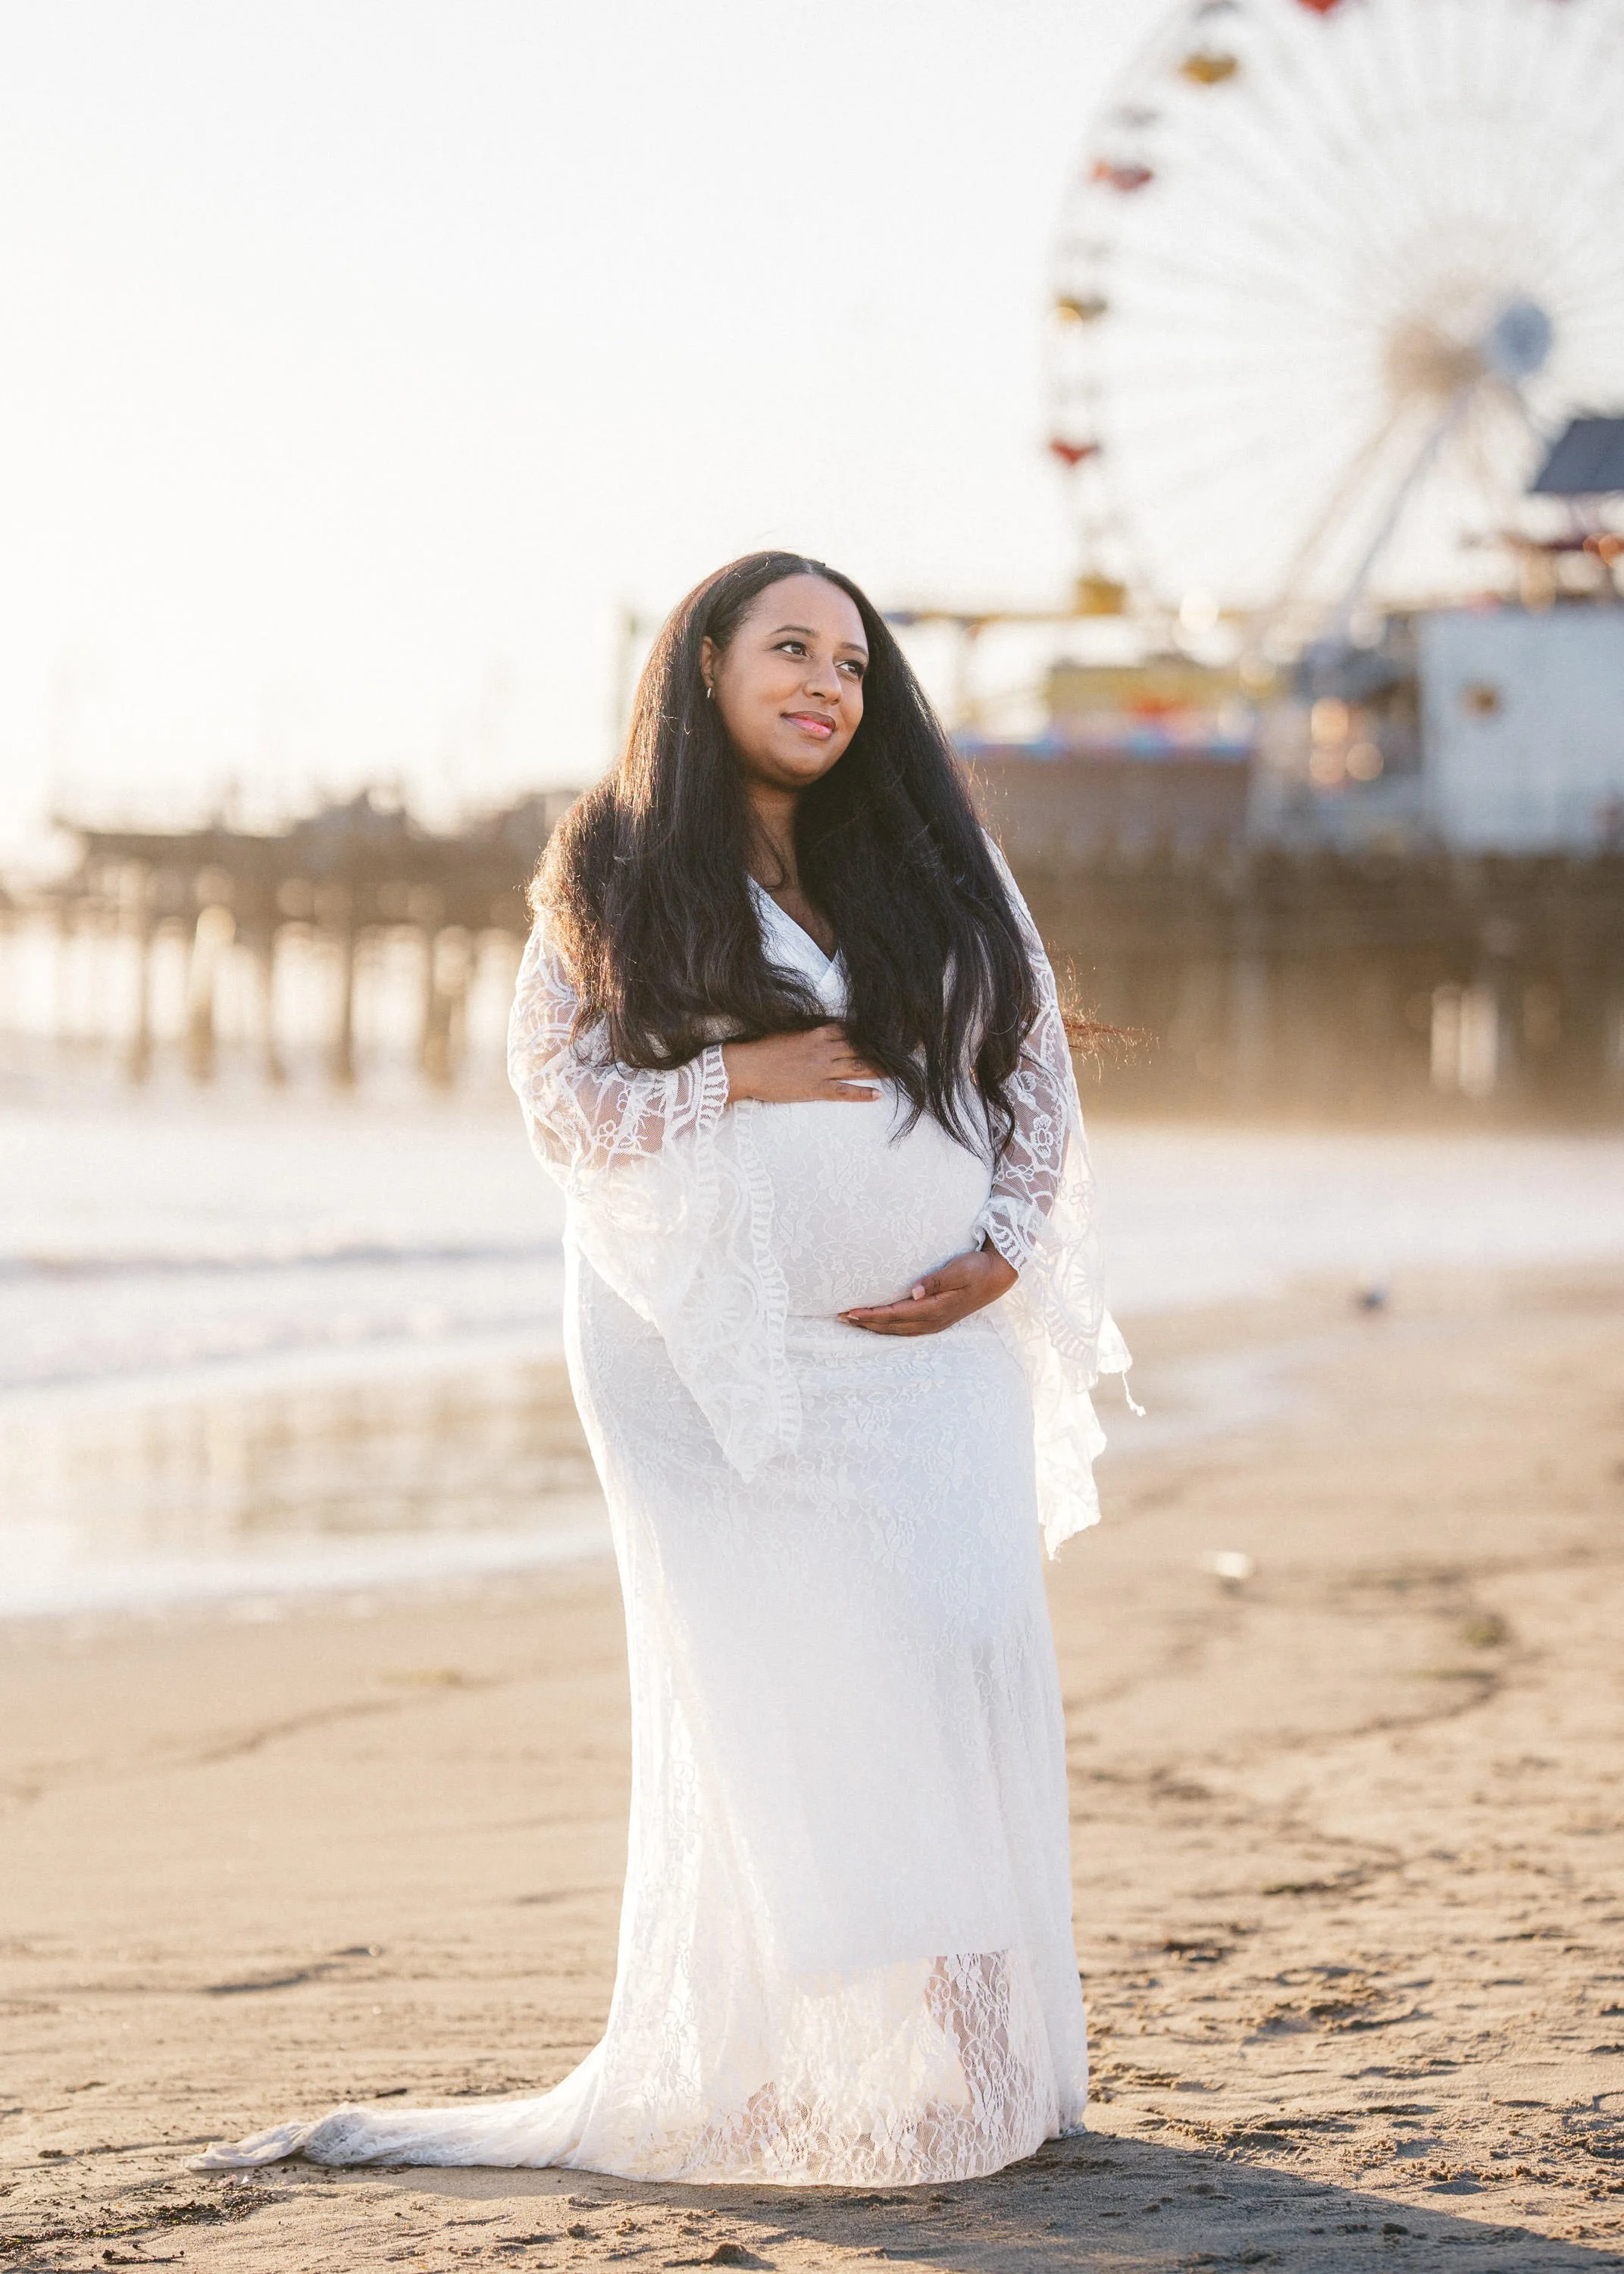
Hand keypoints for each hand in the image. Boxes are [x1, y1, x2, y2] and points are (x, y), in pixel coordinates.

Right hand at [722, 1024, 882, 1104]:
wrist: (746, 1067)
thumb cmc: (762, 1048)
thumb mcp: (789, 1032)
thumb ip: (809, 1031)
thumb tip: (825, 1029)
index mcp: (817, 1033)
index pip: (851, 1030)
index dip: (870, 1032)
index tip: (886, 1033)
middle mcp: (824, 1049)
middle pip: (860, 1048)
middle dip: (881, 1050)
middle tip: (902, 1051)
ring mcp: (822, 1070)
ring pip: (858, 1068)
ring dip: (879, 1069)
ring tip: (898, 1071)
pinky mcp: (816, 1089)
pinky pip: (844, 1092)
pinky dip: (862, 1093)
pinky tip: (877, 1095)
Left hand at [840, 1245, 1017, 1335]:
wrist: (997, 1276)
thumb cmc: (976, 1268)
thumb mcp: (959, 1270)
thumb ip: (937, 1280)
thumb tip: (914, 1292)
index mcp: (935, 1309)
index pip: (895, 1314)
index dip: (871, 1314)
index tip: (850, 1310)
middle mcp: (933, 1321)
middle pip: (892, 1326)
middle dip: (865, 1322)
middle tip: (840, 1317)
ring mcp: (935, 1323)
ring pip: (897, 1330)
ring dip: (874, 1326)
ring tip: (852, 1321)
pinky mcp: (936, 1320)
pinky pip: (905, 1328)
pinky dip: (887, 1327)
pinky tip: (878, 1323)